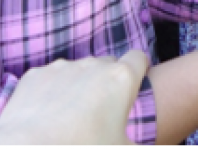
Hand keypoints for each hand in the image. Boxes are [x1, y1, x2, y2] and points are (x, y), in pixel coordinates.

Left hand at [0, 51, 149, 144]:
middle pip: (108, 64)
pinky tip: (47, 117)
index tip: (134, 88)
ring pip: (79, 70)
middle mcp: (93, 65)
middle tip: (104, 113)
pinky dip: (52, 92)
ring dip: (80, 86)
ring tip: (72, 118)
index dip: (140, 71)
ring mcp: (61, 67)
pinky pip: (51, 78)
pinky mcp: (34, 75)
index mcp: (121, 78)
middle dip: (109, 82)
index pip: (140, 58)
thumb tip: (163, 146)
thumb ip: (144, 143)